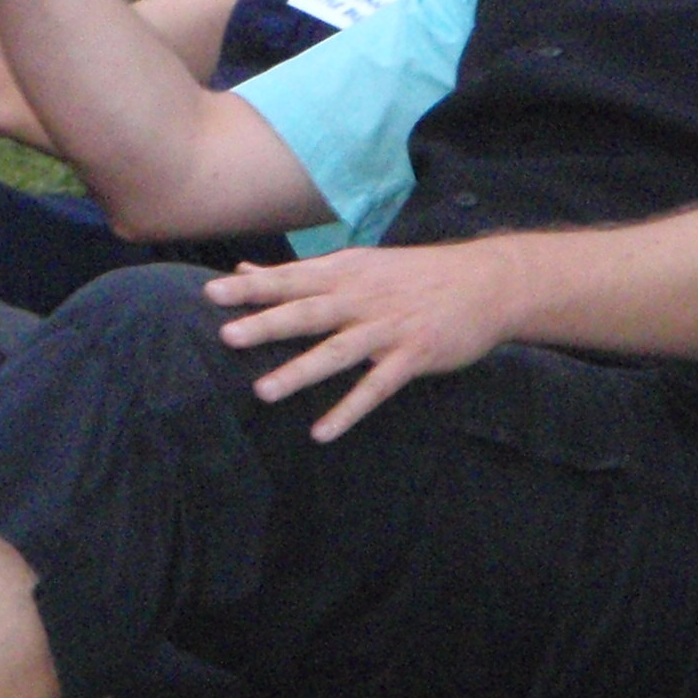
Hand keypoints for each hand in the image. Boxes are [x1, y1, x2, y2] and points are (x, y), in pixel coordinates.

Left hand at [201, 243, 528, 442]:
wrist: (486, 282)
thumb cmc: (415, 274)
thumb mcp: (359, 265)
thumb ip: (302, 275)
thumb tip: (245, 272)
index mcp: (347, 272)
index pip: (292, 279)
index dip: (253, 287)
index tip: (211, 294)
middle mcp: (363, 297)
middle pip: (309, 311)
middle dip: (268, 324)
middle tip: (227, 336)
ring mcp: (389, 328)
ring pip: (337, 351)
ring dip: (300, 371)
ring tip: (263, 391)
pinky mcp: (413, 356)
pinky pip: (376, 387)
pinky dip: (349, 409)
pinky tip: (322, 432)